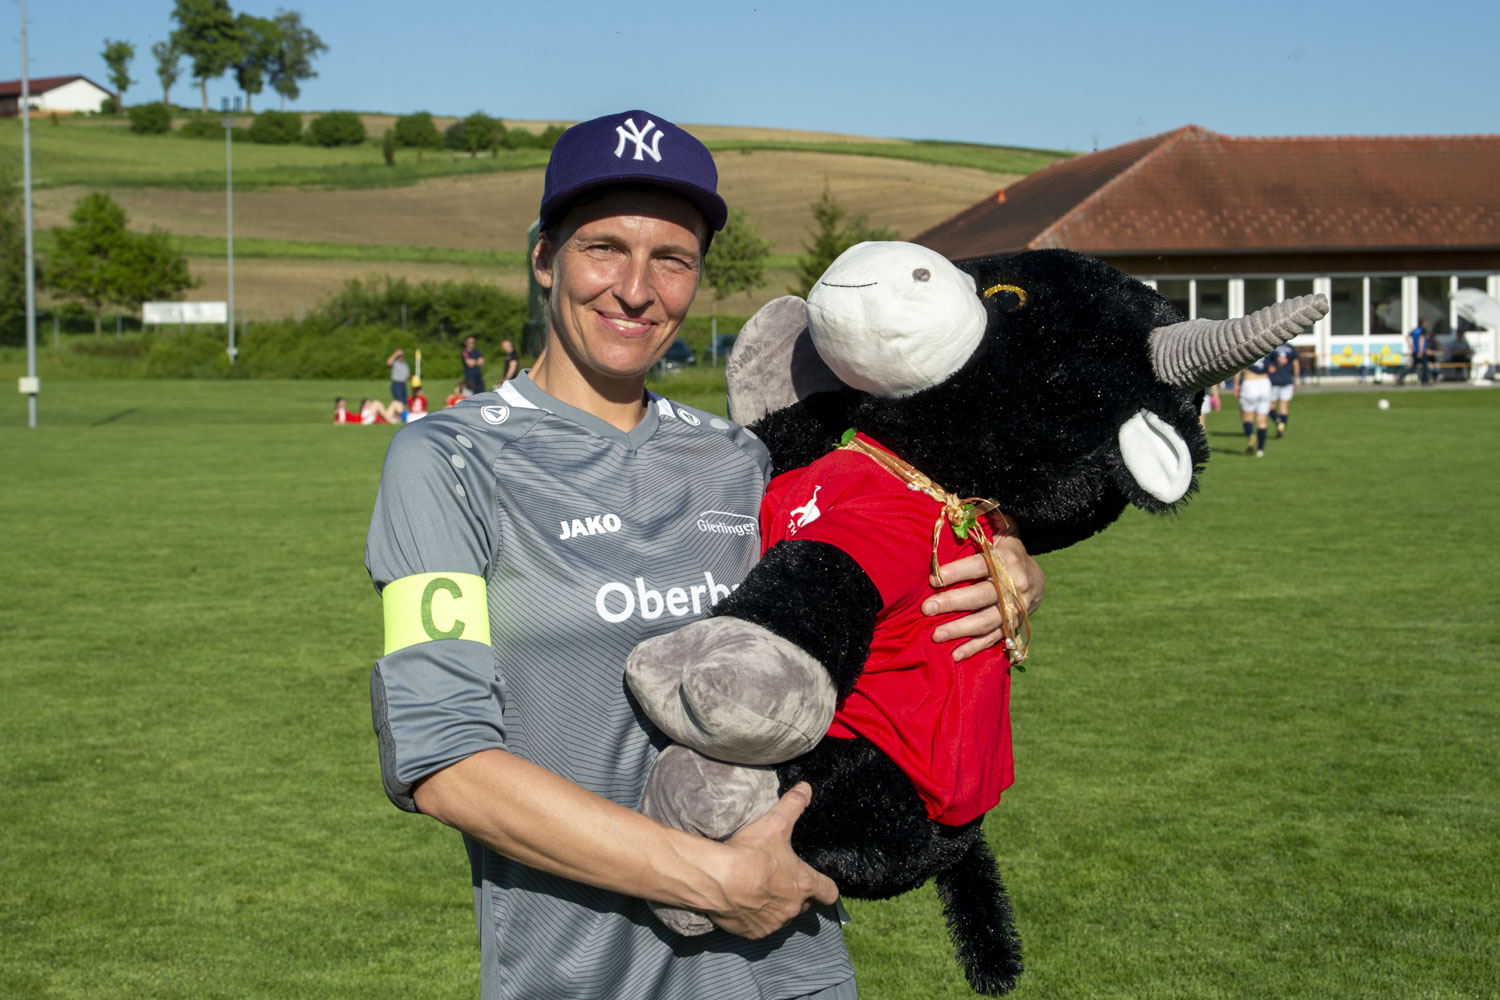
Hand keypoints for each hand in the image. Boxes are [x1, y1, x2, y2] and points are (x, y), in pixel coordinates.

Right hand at [705, 783, 839, 938]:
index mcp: (804, 884)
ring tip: (757, 890)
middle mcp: (793, 908)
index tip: (821, 885)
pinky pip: (760, 927)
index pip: (829, 892)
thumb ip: (793, 805)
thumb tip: (806, 787)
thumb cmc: (751, 852)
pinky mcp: (754, 933)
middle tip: (779, 880)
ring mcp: (774, 923)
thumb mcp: (774, 823)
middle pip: (803, 905)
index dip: (826, 888)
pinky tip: (743, 903)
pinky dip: (754, 918)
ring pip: (781, 916)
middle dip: (795, 894)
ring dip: (774, 906)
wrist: (718, 880)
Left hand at [923, 526, 1043, 661]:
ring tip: (935, 635)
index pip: (980, 565)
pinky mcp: (1013, 627)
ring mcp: (1016, 609)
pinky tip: (955, 656)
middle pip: (982, 596)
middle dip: (953, 603)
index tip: (933, 578)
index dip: (957, 572)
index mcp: (1007, 560)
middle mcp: (1014, 586)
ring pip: (987, 621)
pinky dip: (975, 648)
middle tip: (927, 609)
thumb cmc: (1007, 552)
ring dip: (961, 630)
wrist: (1037, 580)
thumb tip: (964, 503)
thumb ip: (988, 520)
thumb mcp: (1003, 531)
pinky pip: (994, 639)